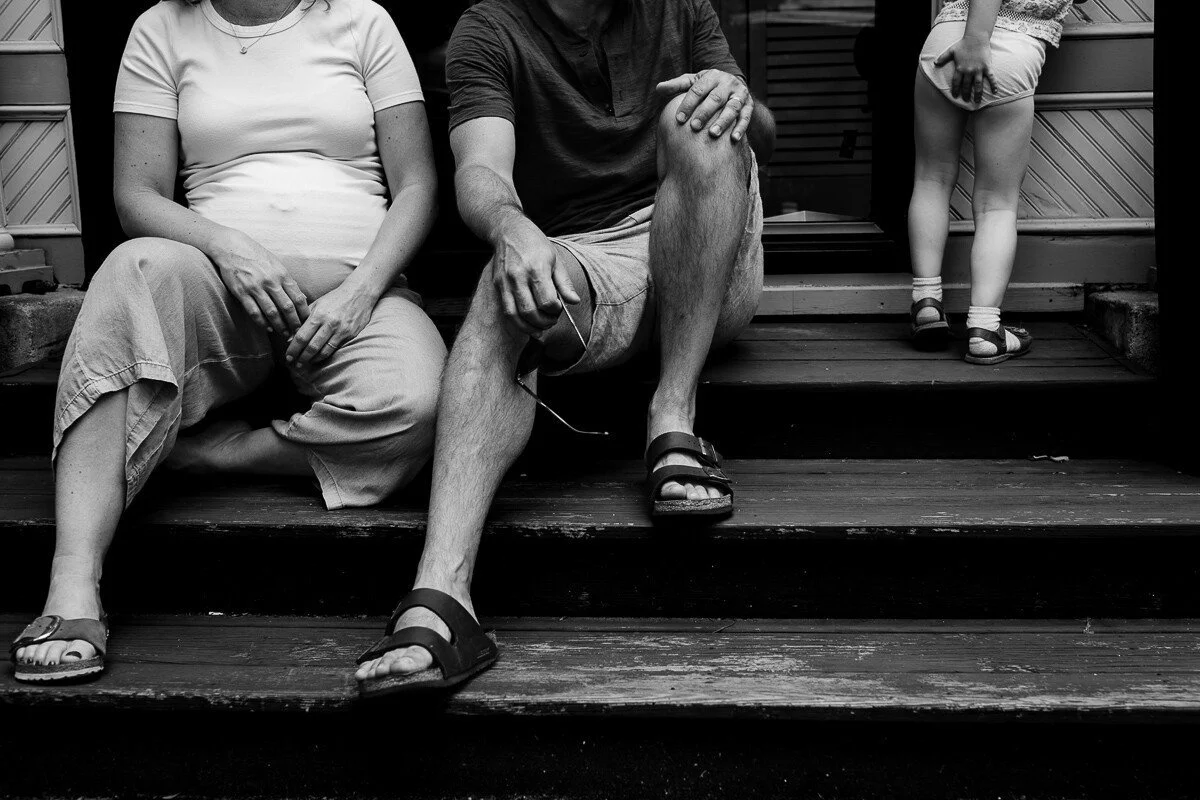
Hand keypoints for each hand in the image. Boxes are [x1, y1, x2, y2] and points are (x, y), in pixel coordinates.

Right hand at [210, 230, 308, 335]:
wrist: (231, 246)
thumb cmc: (257, 256)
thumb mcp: (277, 264)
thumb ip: (288, 281)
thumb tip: (301, 299)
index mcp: (282, 274)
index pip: (298, 298)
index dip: (304, 313)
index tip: (307, 322)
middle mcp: (270, 281)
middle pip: (287, 308)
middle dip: (294, 323)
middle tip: (297, 333)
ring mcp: (255, 287)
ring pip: (272, 312)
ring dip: (280, 326)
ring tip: (284, 334)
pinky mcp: (241, 292)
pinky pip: (254, 311)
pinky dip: (262, 322)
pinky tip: (268, 328)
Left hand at [285, 281, 376, 368]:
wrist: (359, 293)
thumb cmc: (335, 298)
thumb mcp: (317, 304)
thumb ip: (304, 318)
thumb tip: (291, 335)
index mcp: (318, 315)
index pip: (301, 336)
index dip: (293, 349)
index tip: (288, 356)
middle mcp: (329, 323)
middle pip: (311, 346)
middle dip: (301, 357)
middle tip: (294, 364)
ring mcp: (341, 330)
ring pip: (323, 351)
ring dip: (312, 359)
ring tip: (305, 363)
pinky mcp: (349, 335)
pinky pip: (334, 349)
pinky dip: (324, 355)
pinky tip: (318, 358)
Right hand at [491, 217, 579, 335]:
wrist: (508, 230)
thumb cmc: (535, 244)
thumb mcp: (555, 259)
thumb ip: (564, 283)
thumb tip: (574, 301)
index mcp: (537, 268)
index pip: (547, 301)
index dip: (555, 310)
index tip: (559, 308)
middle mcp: (518, 276)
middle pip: (531, 312)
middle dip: (544, 322)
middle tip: (551, 321)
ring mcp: (505, 281)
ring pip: (515, 315)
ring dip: (529, 327)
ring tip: (540, 328)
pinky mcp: (497, 285)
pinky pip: (506, 310)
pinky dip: (517, 322)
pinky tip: (527, 324)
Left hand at [656, 69, 753, 142]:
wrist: (734, 87)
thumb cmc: (708, 87)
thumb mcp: (694, 82)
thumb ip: (677, 85)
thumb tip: (658, 88)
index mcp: (712, 76)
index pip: (698, 89)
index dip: (688, 104)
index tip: (679, 119)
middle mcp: (727, 83)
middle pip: (715, 99)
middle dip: (704, 113)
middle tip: (694, 127)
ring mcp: (740, 94)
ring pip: (732, 108)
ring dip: (723, 121)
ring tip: (713, 134)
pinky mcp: (749, 106)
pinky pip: (746, 117)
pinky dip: (741, 128)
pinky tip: (733, 139)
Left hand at [934, 36, 996, 103]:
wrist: (976, 37)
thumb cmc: (963, 44)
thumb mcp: (951, 51)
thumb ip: (943, 58)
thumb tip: (935, 63)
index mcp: (960, 68)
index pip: (956, 83)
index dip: (955, 90)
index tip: (955, 96)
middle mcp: (968, 71)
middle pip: (966, 86)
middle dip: (966, 94)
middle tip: (966, 100)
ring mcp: (978, 70)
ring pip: (978, 85)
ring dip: (978, 94)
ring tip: (977, 101)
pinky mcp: (987, 67)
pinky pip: (991, 78)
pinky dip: (994, 85)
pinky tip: (995, 91)